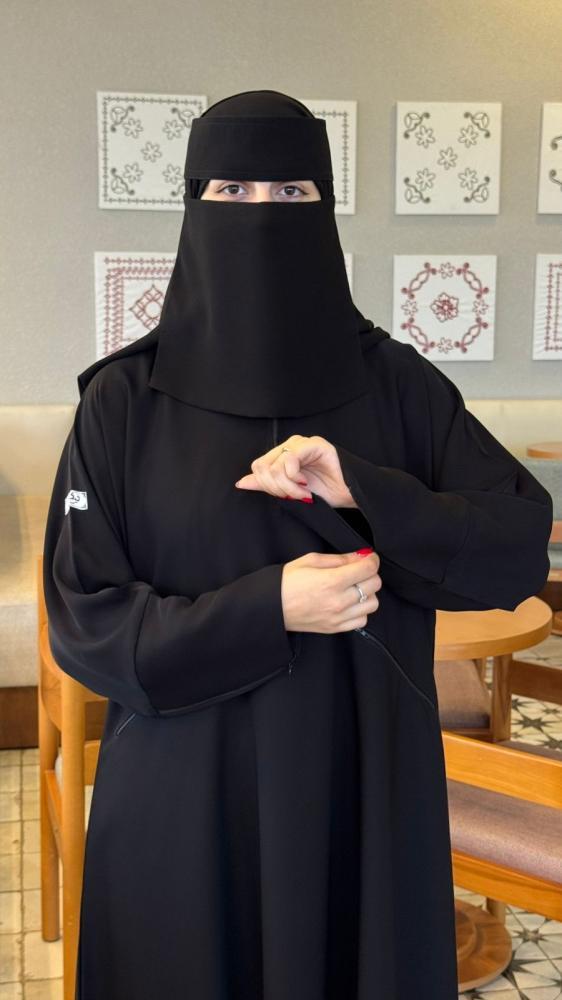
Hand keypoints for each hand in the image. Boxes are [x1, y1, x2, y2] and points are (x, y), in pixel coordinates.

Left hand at [234, 434, 355, 507]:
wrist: (350, 494)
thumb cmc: (325, 491)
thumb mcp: (289, 490)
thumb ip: (266, 485)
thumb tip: (241, 482)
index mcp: (282, 454)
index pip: (258, 466)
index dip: (267, 486)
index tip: (284, 496)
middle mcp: (290, 445)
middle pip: (263, 466)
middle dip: (276, 488)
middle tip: (294, 496)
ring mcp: (302, 443)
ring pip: (275, 465)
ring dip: (288, 486)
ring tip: (302, 492)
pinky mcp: (314, 444)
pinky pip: (290, 459)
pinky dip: (294, 478)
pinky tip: (306, 483)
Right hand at [281, 550, 381, 632]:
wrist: (273, 607)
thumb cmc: (287, 582)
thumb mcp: (311, 560)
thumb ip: (340, 559)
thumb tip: (360, 556)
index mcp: (332, 581)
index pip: (369, 568)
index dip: (371, 559)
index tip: (367, 557)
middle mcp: (339, 601)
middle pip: (374, 584)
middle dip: (369, 573)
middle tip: (358, 570)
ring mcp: (338, 617)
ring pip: (373, 603)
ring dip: (368, 593)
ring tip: (354, 588)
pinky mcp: (336, 628)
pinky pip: (363, 620)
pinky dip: (361, 610)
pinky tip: (350, 603)